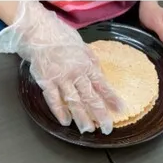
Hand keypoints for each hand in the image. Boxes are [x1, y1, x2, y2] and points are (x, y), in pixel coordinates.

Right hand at [0, 2, 124, 133]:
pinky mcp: (46, 81)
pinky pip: (54, 100)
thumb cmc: (63, 38)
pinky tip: (65, 121)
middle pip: (91, 97)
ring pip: (74, 102)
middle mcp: (76, 73)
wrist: (42, 32)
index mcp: (88, 64)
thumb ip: (92, 63)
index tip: (120, 109)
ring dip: (82, 117)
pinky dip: (60, 111)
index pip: (103, 85)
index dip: (112, 98)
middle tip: (107, 127)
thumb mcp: (84, 48)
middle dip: (100, 113)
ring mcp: (61, 78)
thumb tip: (100, 75)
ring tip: (88, 129)